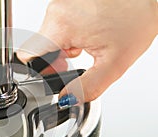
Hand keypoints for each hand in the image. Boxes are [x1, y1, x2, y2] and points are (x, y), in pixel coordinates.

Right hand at [17, 0, 157, 101]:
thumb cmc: (136, 18)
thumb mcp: (114, 62)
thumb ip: (88, 87)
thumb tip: (68, 98)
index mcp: (62, 24)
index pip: (28, 55)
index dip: (40, 70)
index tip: (56, 73)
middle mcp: (56, 10)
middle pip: (38, 47)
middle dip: (54, 60)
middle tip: (76, 60)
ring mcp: (59, 3)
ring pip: (46, 36)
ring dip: (61, 47)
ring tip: (84, 46)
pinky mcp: (65, 2)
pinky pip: (55, 25)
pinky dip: (66, 35)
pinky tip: (84, 36)